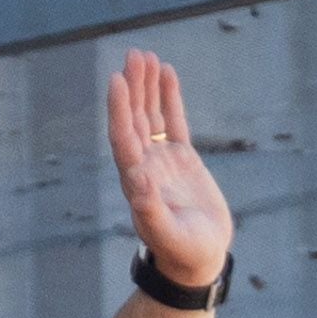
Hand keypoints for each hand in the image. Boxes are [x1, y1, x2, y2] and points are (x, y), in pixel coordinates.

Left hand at [105, 49, 233, 296]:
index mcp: (137, 182)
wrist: (198, 263)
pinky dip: (170, 98)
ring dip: (147, 87)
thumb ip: (150, 210)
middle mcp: (145, 166)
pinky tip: (167, 74)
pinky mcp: (183, 160)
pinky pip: (174, 122)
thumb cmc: (184, 254)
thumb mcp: (169, 235)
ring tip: (145, 55)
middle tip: (133, 54)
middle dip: (133, 87)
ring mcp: (163, 161)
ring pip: (151, 116)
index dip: (120, 109)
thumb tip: (137, 180)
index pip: (124, 138)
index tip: (118, 80)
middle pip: (135, 119)